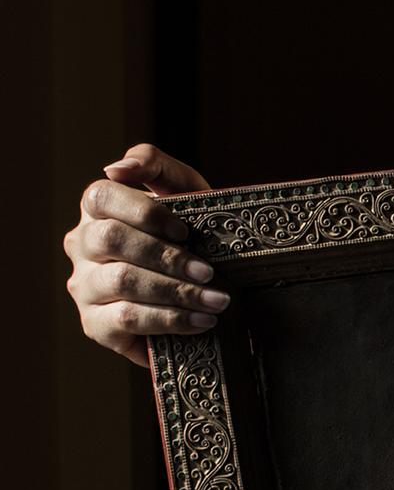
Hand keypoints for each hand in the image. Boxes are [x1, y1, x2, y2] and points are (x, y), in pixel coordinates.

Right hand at [64, 144, 224, 368]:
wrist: (203, 287)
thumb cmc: (190, 232)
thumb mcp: (182, 189)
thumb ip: (153, 164)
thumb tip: (116, 168)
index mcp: (97, 209)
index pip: (102, 197)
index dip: (144, 212)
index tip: (184, 231)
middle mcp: (81, 245)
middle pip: (112, 240)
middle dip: (168, 257)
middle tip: (208, 272)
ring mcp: (84, 286)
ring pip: (122, 281)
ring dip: (177, 292)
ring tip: (216, 300)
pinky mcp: (95, 324)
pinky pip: (127, 319)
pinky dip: (170, 320)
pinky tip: (200, 321)